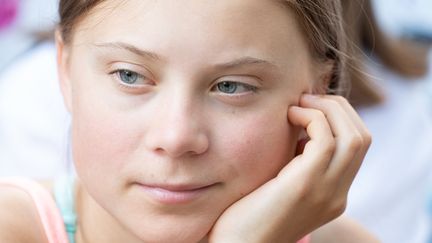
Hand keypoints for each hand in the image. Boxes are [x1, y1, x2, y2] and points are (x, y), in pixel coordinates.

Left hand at [207, 94, 371, 242]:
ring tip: (299, 104)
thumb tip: (300, 126)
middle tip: (307, 98)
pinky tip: (289, 115)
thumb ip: (297, 160)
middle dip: (338, 108)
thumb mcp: (281, 183)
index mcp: (333, 193)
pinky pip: (324, 140)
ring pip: (352, 137)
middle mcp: (337, 194)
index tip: (310, 107)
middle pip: (362, 137)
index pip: (357, 146)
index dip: (340, 118)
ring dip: (328, 109)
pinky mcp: (304, 186)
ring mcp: (325, 192)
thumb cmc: (248, 214)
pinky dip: (311, 118)